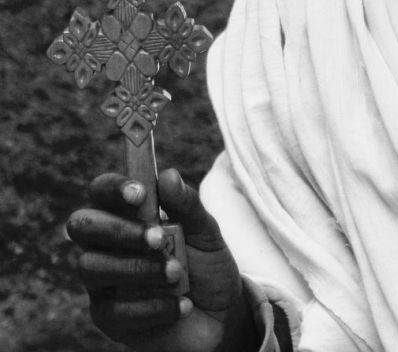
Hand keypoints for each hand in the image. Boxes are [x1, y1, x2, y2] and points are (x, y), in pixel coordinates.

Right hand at [67, 168, 259, 351]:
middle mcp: (106, 244)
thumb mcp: (206, 231)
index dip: (113, 188)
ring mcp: (103, 281)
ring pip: (92, 266)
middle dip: (118, 229)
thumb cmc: (205, 264)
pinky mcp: (108, 317)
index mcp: (127, 215)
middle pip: (81, 225)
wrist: (220, 313)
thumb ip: (187, 205)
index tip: (140, 193)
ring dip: (138, 268)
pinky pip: (113, 309)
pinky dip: (153, 305)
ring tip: (177, 273)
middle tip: (158, 238)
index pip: (101, 191)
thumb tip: (167, 176)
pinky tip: (180, 304)